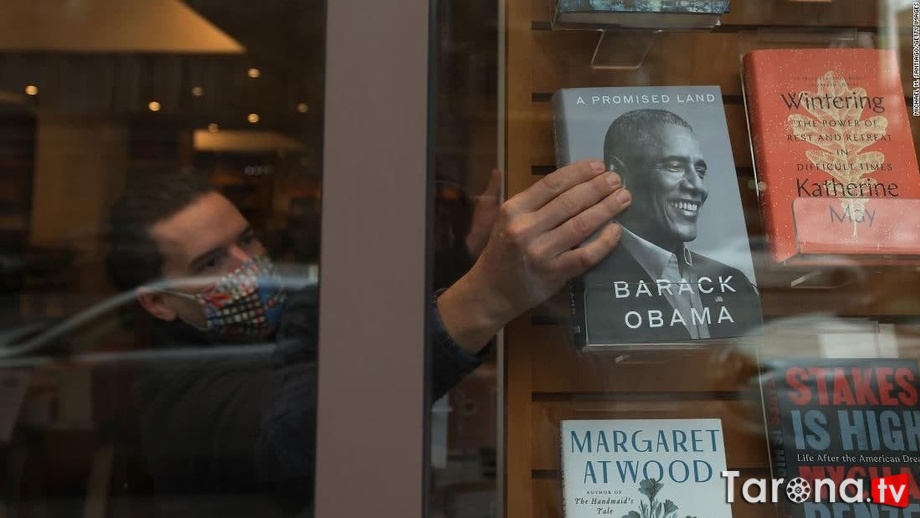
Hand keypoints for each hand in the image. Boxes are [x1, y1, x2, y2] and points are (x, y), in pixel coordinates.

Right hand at [437, 159, 631, 352]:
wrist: (491, 292)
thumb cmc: (499, 252)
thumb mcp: (496, 219)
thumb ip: (512, 195)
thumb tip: (511, 170)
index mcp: (513, 210)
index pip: (551, 184)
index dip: (578, 172)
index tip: (599, 165)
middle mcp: (525, 228)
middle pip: (570, 202)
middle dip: (598, 188)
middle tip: (617, 179)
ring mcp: (541, 253)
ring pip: (581, 225)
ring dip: (606, 209)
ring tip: (624, 198)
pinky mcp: (554, 274)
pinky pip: (585, 255)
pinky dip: (604, 242)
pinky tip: (616, 230)